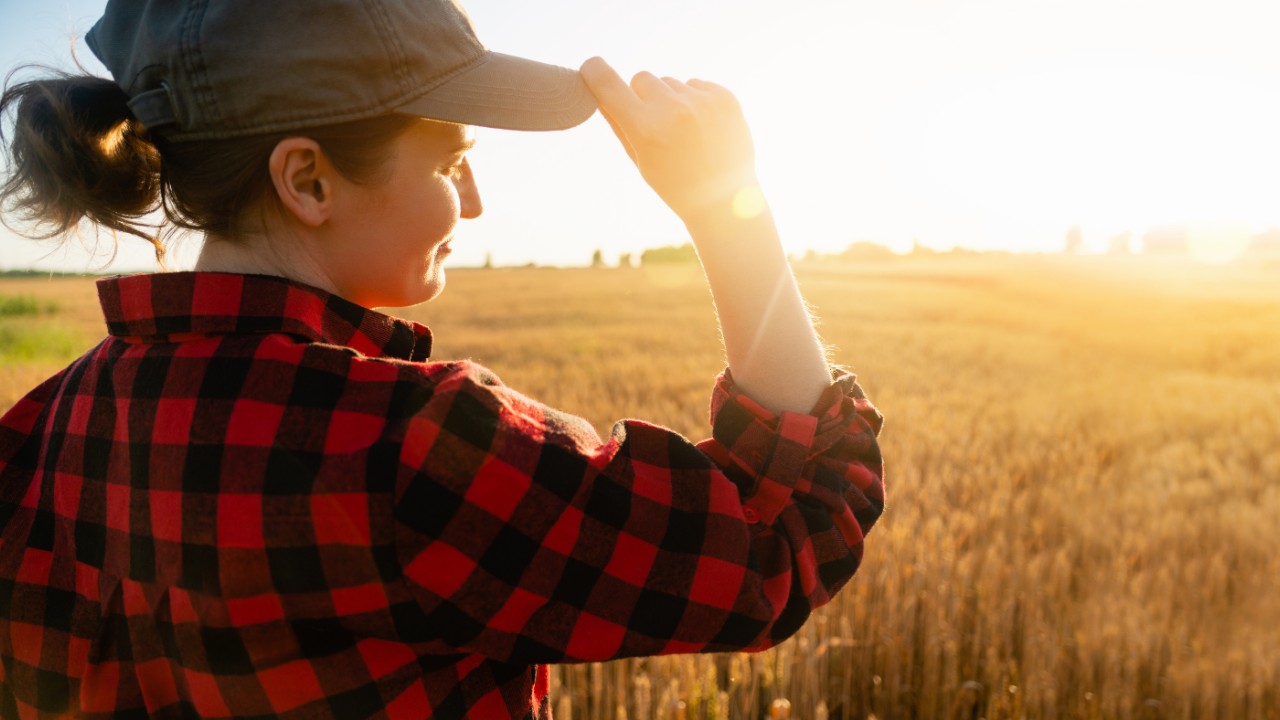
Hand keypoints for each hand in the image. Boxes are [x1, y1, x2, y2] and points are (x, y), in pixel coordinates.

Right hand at [580, 57, 760, 226]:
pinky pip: (696, 84)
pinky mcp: (724, 97)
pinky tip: (704, 127)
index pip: (607, 83)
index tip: (591, 68)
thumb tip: (596, 91)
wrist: (725, 199)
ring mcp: (701, 101)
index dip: (594, 71)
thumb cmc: (675, 184)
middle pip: (641, 78)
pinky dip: (695, 100)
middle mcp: (672, 109)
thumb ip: (617, 123)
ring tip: (685, 132)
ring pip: (670, 82)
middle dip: (642, 96)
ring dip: (671, 99)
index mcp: (645, 129)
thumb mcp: (639, 160)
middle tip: (656, 124)